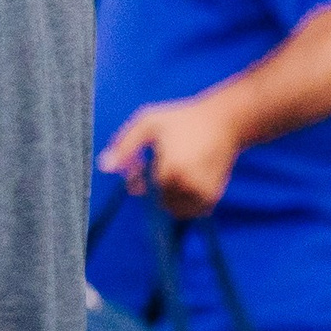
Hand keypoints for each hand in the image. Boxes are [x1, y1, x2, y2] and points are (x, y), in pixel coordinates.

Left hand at [100, 95, 241, 218]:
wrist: (225, 121)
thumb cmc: (182, 119)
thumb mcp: (148, 122)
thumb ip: (125, 145)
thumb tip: (104, 167)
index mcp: (171, 169)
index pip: (144, 191)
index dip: (139, 180)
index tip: (142, 164)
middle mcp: (189, 186)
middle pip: (159, 202)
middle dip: (155, 188)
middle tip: (161, 164)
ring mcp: (204, 193)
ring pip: (175, 209)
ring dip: (170, 196)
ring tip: (175, 170)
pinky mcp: (214, 196)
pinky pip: (191, 210)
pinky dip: (184, 201)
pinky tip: (186, 179)